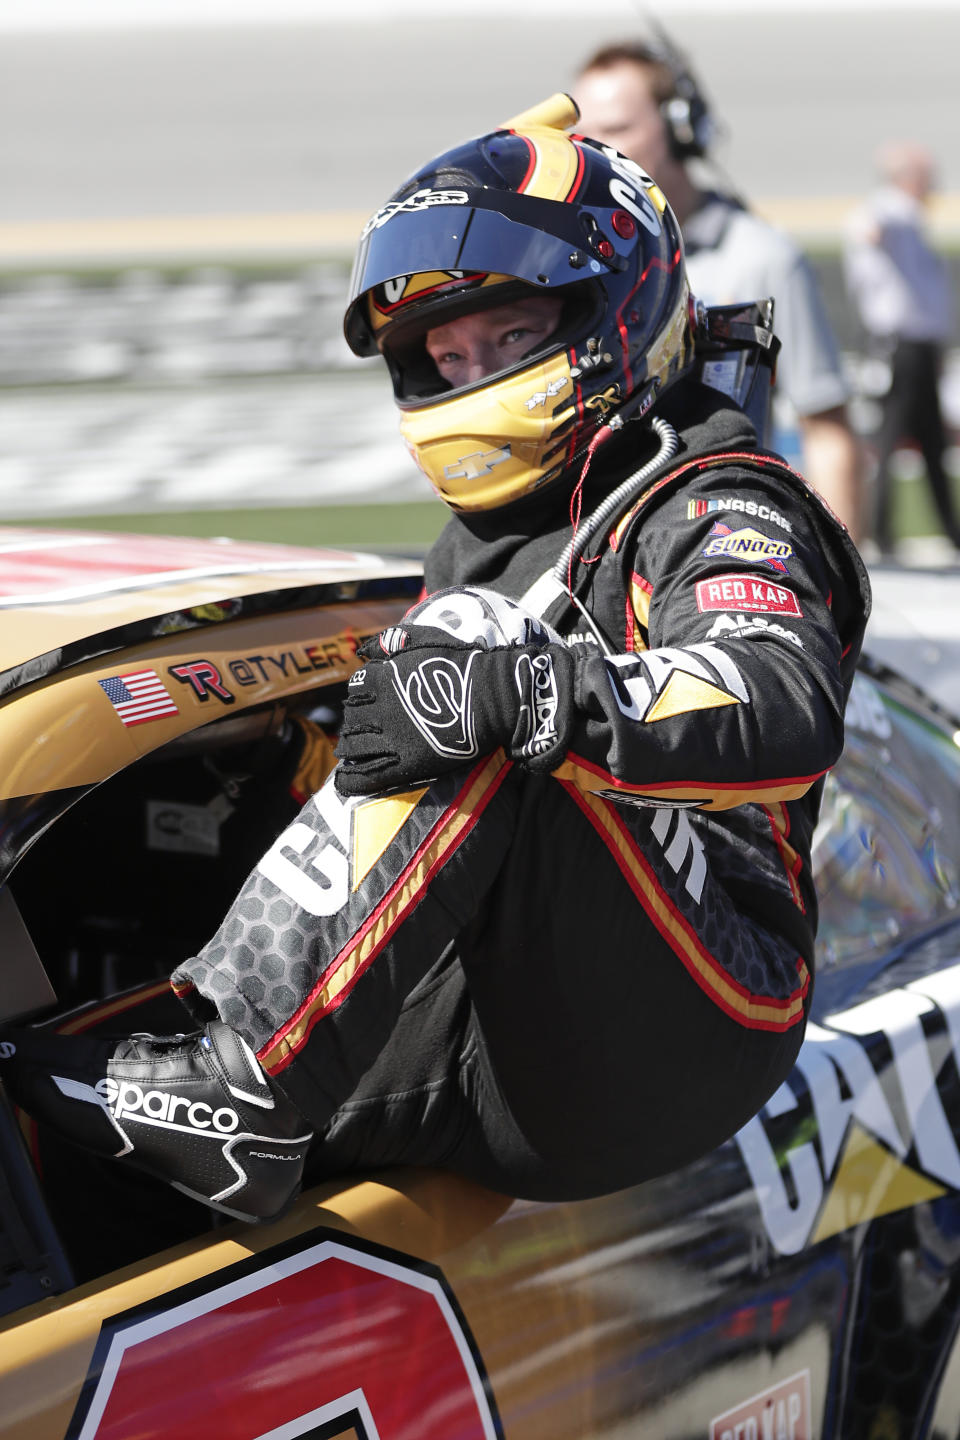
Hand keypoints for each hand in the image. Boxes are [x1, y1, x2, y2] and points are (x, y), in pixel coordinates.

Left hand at [334, 626, 575, 795]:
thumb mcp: (425, 638)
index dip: (360, 698)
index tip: (367, 704)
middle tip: (362, 731)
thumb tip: (362, 651)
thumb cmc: (463, 664)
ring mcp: (391, 738)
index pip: (355, 691)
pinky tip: (344, 783)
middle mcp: (379, 709)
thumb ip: (391, 641)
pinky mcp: (405, 764)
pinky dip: (350, 780)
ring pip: (353, 748)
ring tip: (354, 754)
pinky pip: (367, 776)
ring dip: (350, 750)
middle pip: (352, 720)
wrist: (493, 698)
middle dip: (354, 725)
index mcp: (381, 678)